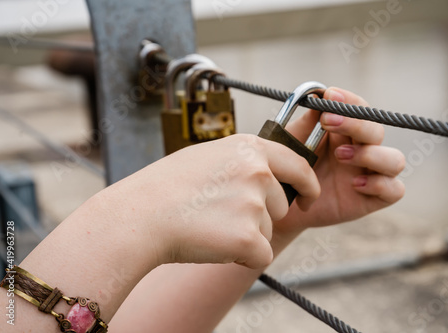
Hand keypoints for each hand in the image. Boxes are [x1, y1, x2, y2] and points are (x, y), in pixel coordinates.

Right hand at [101, 134, 319, 268]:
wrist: (140, 215)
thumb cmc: (166, 187)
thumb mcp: (208, 157)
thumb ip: (242, 162)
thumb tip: (266, 175)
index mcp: (249, 148)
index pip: (297, 165)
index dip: (307, 184)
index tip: (307, 198)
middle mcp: (258, 171)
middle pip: (280, 205)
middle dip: (259, 216)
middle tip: (219, 215)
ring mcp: (254, 203)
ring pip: (267, 231)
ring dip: (246, 236)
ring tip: (209, 226)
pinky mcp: (248, 237)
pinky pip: (260, 256)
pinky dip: (242, 257)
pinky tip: (212, 245)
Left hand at [276, 87, 404, 232]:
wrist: (281, 203)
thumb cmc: (289, 168)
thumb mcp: (293, 141)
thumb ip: (307, 121)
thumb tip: (319, 95)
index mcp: (345, 133)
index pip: (360, 110)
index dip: (350, 101)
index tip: (330, 95)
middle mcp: (363, 151)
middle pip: (377, 131)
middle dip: (355, 124)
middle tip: (326, 122)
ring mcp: (370, 175)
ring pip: (395, 160)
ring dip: (371, 154)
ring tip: (339, 156)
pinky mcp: (371, 199)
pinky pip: (394, 190)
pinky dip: (380, 184)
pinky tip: (355, 184)